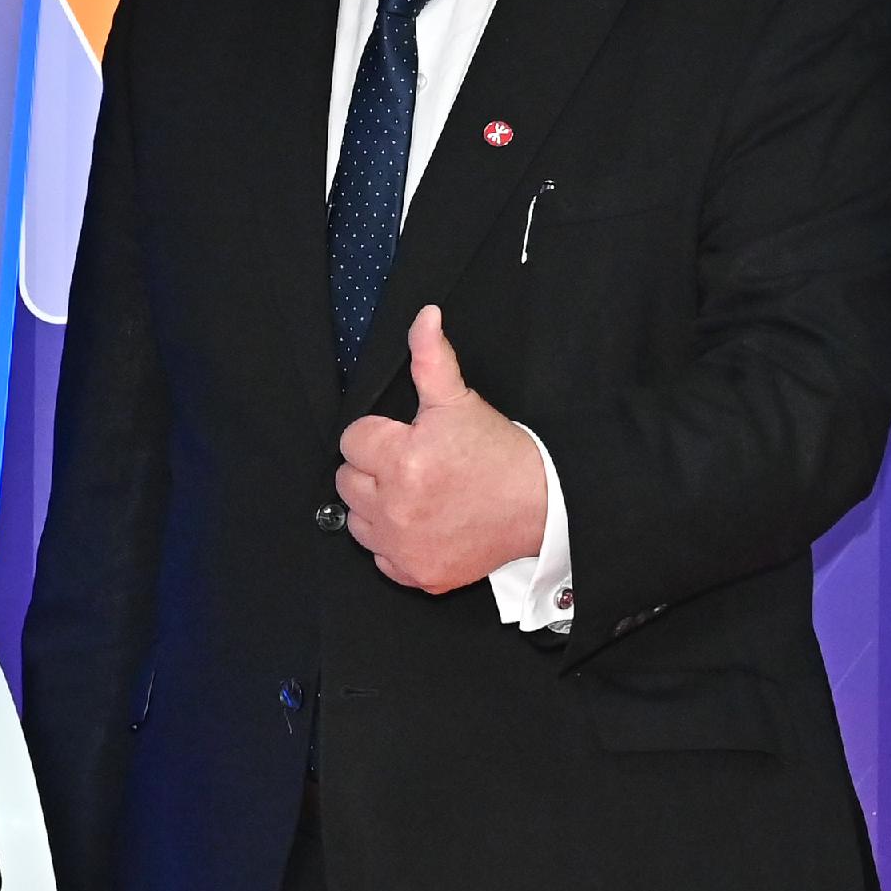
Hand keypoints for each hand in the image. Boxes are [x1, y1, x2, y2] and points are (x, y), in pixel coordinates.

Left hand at [332, 306, 548, 593]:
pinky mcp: (417, 574)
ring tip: (415, 493)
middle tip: (411, 464)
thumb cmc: (500, 455)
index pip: (353, 440)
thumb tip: (424, 317)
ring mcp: (405, 546)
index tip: (405, 437)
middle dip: (373, 468)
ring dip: (377, 506)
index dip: (379, 434)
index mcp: (403, 461)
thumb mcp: (461, 401)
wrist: (543, 507)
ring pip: (357, 520)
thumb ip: (431, 358)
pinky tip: (422, 524)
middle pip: (347, 480)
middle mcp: (396, 508)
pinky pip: (380, 558)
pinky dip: (395, 544)